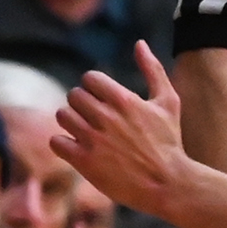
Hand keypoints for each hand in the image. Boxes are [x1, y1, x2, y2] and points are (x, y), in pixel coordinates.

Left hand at [54, 44, 192, 214]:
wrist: (168, 184)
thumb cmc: (169, 142)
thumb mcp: (168, 101)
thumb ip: (153, 70)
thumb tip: (139, 44)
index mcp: (123, 99)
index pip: (89, 79)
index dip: (93, 88)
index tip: (102, 100)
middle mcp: (106, 117)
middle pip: (74, 96)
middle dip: (82, 105)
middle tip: (93, 118)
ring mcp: (93, 140)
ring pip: (62, 116)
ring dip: (70, 122)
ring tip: (84, 132)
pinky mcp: (84, 162)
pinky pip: (57, 142)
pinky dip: (62, 143)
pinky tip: (76, 147)